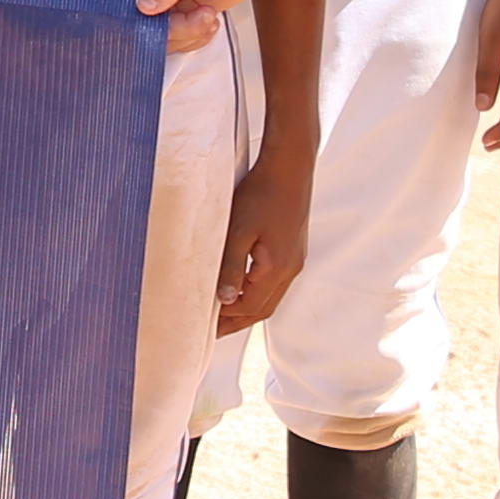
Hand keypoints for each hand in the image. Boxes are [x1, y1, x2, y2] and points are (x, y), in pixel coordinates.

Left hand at [210, 154, 307, 334]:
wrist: (291, 166)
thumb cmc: (261, 193)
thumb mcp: (238, 229)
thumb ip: (230, 265)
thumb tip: (224, 300)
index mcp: (276, 269)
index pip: (249, 308)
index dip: (226, 320)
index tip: (204, 327)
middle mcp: (290, 269)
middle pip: (262, 309)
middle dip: (236, 322)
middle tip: (212, 332)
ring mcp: (295, 260)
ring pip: (270, 297)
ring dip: (247, 308)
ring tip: (223, 314)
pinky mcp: (295, 249)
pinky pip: (275, 283)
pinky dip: (257, 292)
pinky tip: (242, 287)